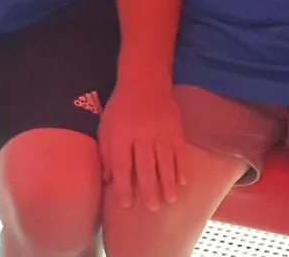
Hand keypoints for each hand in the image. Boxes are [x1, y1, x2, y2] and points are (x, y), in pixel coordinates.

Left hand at [98, 84, 186, 210]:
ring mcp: (160, 132)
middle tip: (151, 208)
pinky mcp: (175, 129)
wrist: (145, 80)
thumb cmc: (122, 108)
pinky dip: (181, 167)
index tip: (125, 205)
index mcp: (121, 136)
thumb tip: (107, 180)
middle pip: (145, 166)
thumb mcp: (106, 127)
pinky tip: (182, 182)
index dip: (123, 186)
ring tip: (169, 200)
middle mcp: (141, 135)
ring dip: (168, 182)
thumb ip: (105, 153)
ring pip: (165, 161)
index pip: (121, 165)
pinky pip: (179, 151)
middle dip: (149, 189)